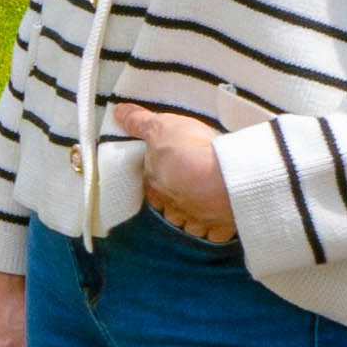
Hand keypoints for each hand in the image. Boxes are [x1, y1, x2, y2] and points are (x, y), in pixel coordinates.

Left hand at [114, 103, 238, 246]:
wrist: (227, 176)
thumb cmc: (191, 151)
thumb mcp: (162, 127)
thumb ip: (140, 122)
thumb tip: (118, 112)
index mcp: (157, 185)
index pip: (151, 187)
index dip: (157, 181)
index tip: (165, 174)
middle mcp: (174, 207)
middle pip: (171, 209)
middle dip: (177, 202)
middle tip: (188, 189)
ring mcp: (199, 220)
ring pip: (192, 225)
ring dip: (196, 217)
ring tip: (205, 206)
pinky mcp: (223, 227)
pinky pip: (217, 234)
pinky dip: (218, 228)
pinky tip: (223, 219)